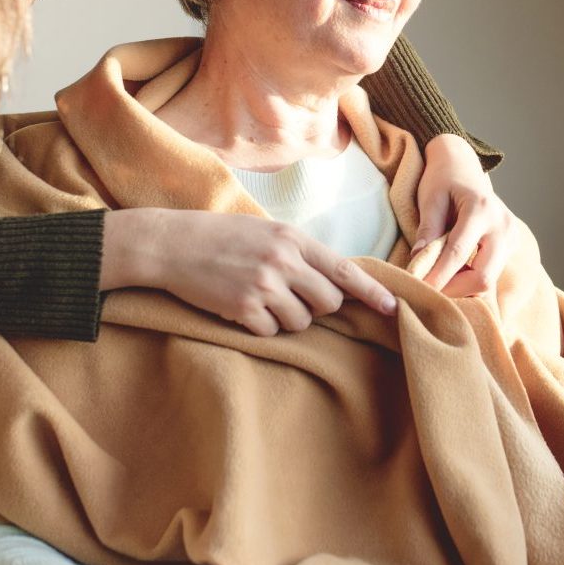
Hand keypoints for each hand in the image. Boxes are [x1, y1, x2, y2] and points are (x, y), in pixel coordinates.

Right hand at [102, 208, 396, 334]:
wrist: (171, 245)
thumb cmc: (221, 237)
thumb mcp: (266, 232)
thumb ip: (300, 253)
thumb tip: (336, 281)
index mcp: (293, 239)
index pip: (344, 270)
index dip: (372, 292)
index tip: (392, 308)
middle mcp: (283, 261)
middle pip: (328, 302)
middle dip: (317, 308)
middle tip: (291, 298)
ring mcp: (263, 286)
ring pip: (300, 322)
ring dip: (286, 319)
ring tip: (259, 299)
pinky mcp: (242, 308)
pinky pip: (270, 332)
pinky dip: (260, 326)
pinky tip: (240, 308)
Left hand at [411, 134, 517, 296]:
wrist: (463, 164)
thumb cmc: (443, 179)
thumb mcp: (430, 199)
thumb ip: (427, 231)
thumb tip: (418, 264)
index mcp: (481, 210)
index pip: (458, 254)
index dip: (437, 277)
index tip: (418, 289)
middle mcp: (502, 226)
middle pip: (483, 277)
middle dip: (454, 289)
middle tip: (428, 289)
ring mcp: (511, 237)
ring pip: (489, 280)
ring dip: (461, 286)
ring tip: (438, 277)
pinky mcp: (511, 245)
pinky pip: (492, 273)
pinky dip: (470, 279)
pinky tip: (453, 273)